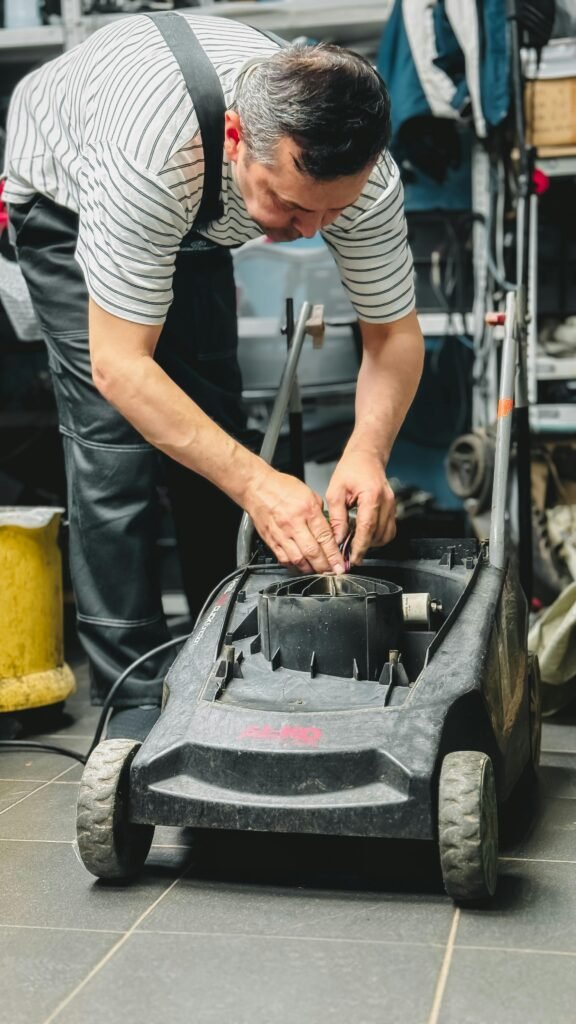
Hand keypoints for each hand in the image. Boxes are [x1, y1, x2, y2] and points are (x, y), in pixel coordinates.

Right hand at [245, 467, 345, 574]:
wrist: (255, 487)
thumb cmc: (280, 487)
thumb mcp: (308, 493)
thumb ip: (319, 512)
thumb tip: (328, 528)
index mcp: (307, 509)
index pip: (324, 537)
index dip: (334, 554)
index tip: (340, 564)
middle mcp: (294, 523)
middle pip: (312, 552)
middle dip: (325, 566)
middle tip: (333, 572)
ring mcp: (281, 533)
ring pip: (298, 559)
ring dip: (310, 569)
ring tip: (319, 571)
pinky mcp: (271, 540)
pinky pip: (283, 558)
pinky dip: (294, 566)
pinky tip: (301, 566)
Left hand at [325, 451, 395, 565]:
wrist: (366, 456)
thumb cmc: (352, 468)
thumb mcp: (336, 491)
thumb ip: (337, 517)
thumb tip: (337, 538)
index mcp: (371, 495)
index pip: (367, 528)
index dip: (360, 546)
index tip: (352, 558)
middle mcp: (386, 501)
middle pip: (378, 534)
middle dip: (364, 547)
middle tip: (348, 552)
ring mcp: (392, 505)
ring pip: (386, 535)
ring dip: (371, 543)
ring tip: (355, 542)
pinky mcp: (392, 508)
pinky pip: (389, 530)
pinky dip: (377, 536)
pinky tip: (365, 534)